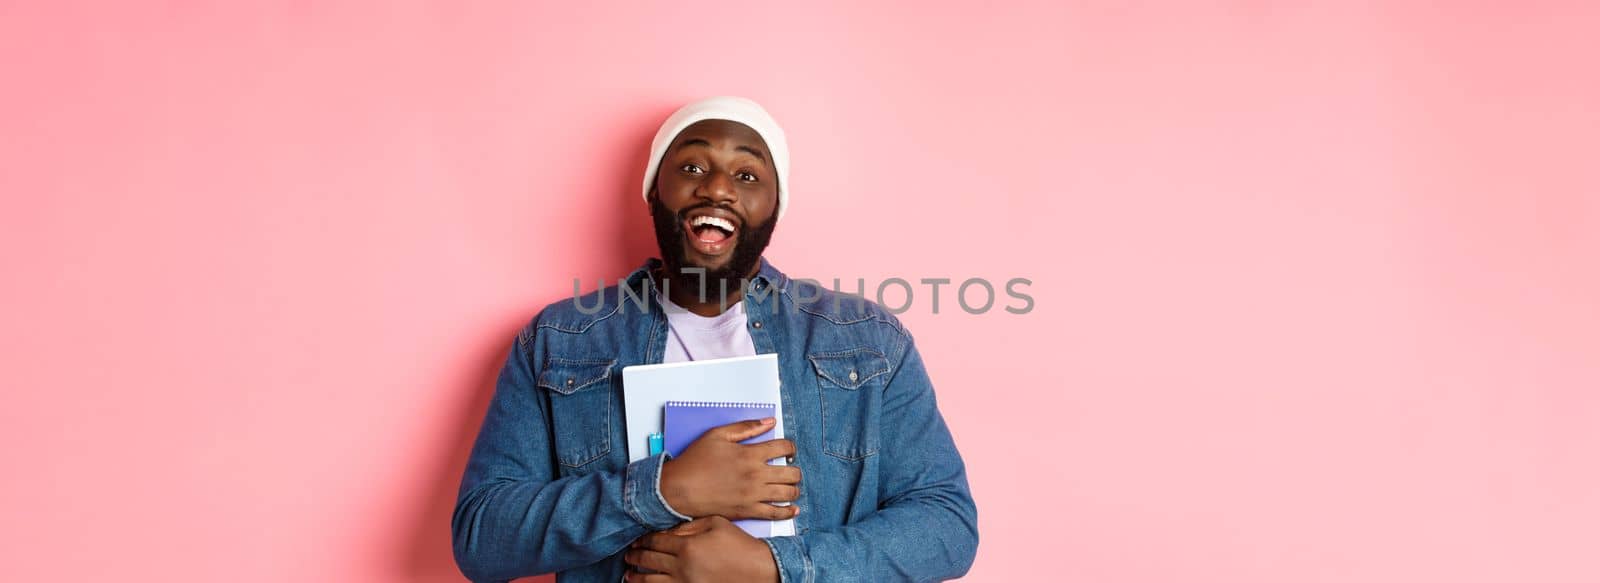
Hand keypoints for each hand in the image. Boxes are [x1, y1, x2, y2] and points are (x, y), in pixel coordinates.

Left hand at [625, 516, 778, 582]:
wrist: (758, 569)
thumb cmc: (739, 544)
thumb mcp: (715, 524)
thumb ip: (689, 525)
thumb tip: (668, 530)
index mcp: (687, 546)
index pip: (656, 541)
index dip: (643, 540)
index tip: (638, 541)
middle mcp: (683, 567)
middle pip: (649, 561)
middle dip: (636, 557)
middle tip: (629, 555)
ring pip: (651, 581)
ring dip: (637, 577)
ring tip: (628, 575)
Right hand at [659, 417, 800, 520]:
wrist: (679, 489)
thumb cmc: (695, 461)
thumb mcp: (717, 435)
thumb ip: (746, 427)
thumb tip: (769, 421)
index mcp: (750, 454)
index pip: (784, 448)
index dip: (790, 448)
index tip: (788, 450)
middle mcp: (756, 475)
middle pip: (792, 473)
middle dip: (794, 469)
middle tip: (789, 468)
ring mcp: (753, 495)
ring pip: (788, 493)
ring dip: (793, 488)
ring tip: (790, 485)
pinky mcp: (748, 511)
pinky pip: (776, 513)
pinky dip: (788, 511)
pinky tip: (793, 508)